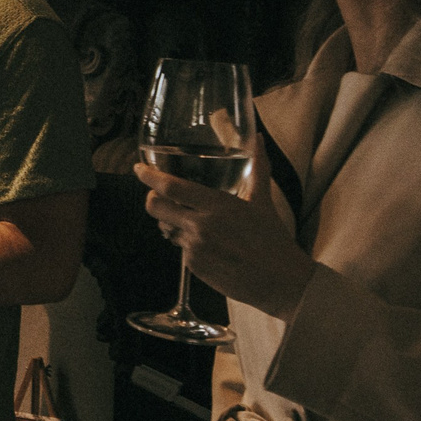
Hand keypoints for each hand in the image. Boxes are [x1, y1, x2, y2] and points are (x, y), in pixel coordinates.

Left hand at [133, 161, 314, 317]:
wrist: (281, 282)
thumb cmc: (274, 240)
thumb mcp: (264, 201)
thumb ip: (258, 167)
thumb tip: (258, 139)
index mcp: (217, 205)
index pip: (170, 187)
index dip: (149, 176)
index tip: (139, 168)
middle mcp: (200, 226)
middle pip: (156, 207)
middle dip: (151, 198)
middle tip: (157, 194)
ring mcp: (194, 249)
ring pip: (167, 229)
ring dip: (172, 223)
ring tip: (194, 223)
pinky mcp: (193, 268)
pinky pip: (181, 250)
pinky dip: (188, 244)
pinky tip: (209, 246)